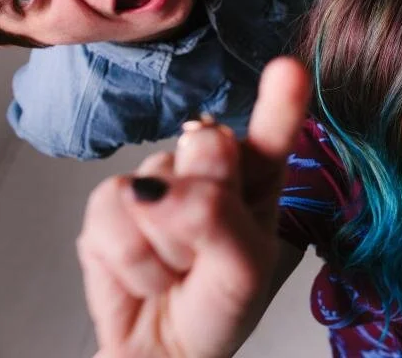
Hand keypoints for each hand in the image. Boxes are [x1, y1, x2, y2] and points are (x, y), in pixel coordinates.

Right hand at [77, 58, 309, 357]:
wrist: (164, 348)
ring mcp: (159, 179)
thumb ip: (216, 220)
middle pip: (208, 145)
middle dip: (205, 203)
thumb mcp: (241, 270)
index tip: (290, 71)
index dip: (278, 102)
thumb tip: (157, 185)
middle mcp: (211, 167)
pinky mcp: (111, 204)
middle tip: (206, 250)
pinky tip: (145, 273)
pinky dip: (132, 262)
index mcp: (259, 177)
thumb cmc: (218, 305)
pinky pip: (113, 216)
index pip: (271, 134)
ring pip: (156, 188)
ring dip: (167, 250)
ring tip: (177, 268)